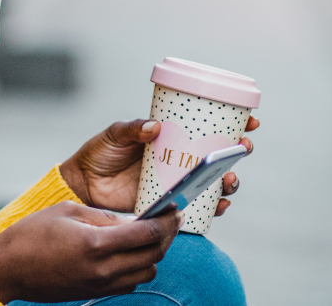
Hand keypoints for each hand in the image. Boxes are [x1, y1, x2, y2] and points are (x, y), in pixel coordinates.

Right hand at [0, 201, 178, 303]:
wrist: (7, 269)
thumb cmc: (31, 235)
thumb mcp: (68, 211)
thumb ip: (105, 217)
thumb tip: (133, 219)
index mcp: (95, 244)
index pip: (146, 234)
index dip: (165, 220)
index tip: (174, 208)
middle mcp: (102, 270)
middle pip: (153, 255)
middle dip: (166, 235)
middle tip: (170, 219)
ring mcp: (99, 285)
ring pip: (146, 272)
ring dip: (154, 254)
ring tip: (150, 234)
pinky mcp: (94, 293)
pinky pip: (130, 283)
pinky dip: (138, 268)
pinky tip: (131, 252)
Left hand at [60, 116, 259, 213]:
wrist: (82, 186)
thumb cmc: (98, 155)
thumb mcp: (115, 135)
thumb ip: (132, 129)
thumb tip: (154, 126)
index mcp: (171, 138)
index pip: (207, 129)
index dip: (233, 125)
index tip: (250, 122)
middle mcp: (178, 160)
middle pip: (218, 157)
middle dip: (238, 153)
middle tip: (243, 148)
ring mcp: (176, 183)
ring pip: (214, 183)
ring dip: (229, 181)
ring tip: (229, 179)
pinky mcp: (169, 206)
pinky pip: (199, 209)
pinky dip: (214, 208)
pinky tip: (220, 205)